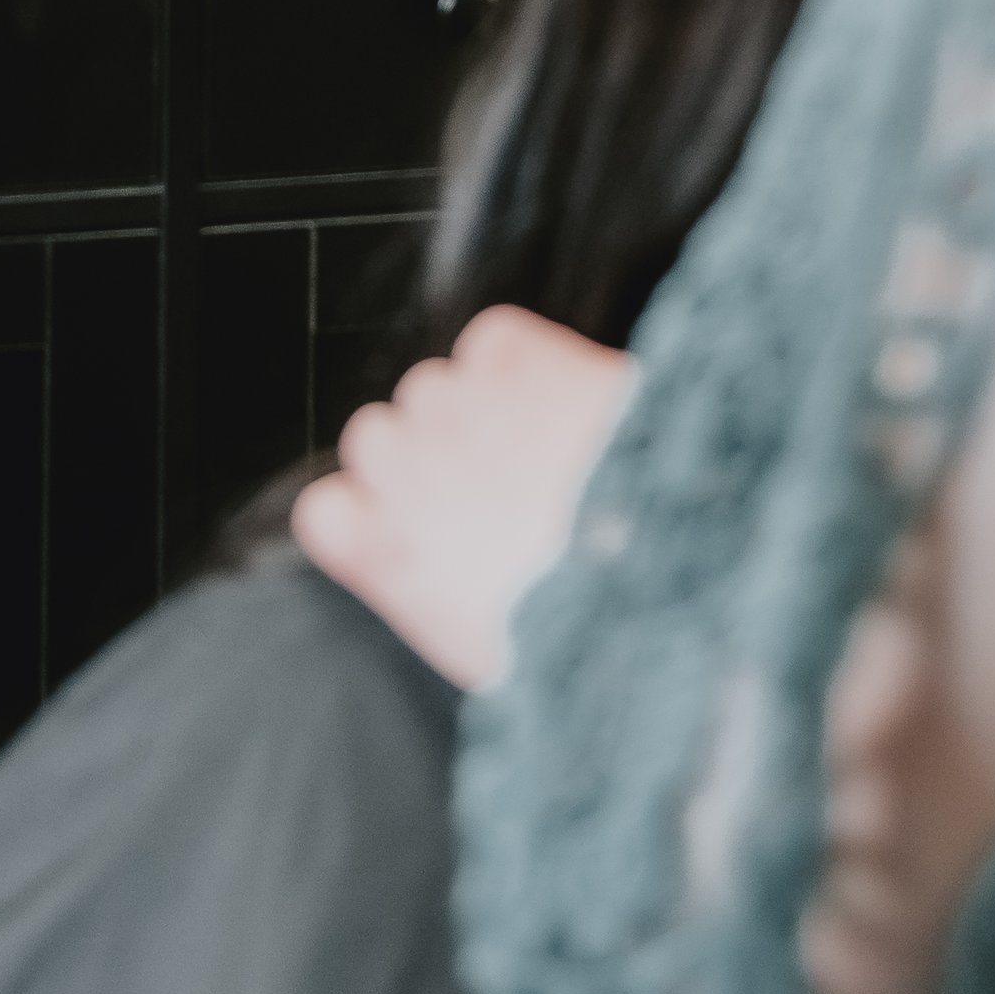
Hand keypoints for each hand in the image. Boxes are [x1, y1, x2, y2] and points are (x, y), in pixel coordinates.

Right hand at [291, 306, 635, 689]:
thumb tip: (418, 569)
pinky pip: (491, 340)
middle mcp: (407, 469)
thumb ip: (427, 596)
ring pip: (435, 386)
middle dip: (425, 457)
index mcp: (393, 555)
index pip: (325, 510)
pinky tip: (553, 404)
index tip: (400, 523)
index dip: (364, 512)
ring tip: (536, 452)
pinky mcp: (514, 352)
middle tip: (487, 489)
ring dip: (474, 410)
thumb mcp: (487, 652)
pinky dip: (517, 362)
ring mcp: (458, 403)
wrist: (669, 557)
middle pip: (375, 436)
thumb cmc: (585, 620)